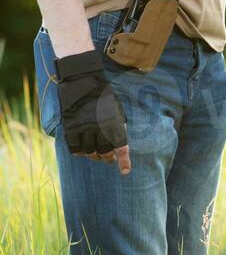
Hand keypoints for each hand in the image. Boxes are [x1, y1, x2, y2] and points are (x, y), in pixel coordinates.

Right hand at [54, 49, 130, 173]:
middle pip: (105, 153)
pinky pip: (75, 150)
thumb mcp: (116, 109)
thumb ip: (118, 126)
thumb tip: (118, 143)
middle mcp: (99, 129)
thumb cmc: (102, 95)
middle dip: (108, 158)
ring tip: (97, 153)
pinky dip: (80, 152)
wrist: (82, 82)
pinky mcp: (71, 130)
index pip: (121, 147)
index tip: (125, 171)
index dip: (124, 161)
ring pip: (90, 153)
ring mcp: (84, 130)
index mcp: (114, 123)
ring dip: (94, 156)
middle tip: (109, 158)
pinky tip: (83, 149)